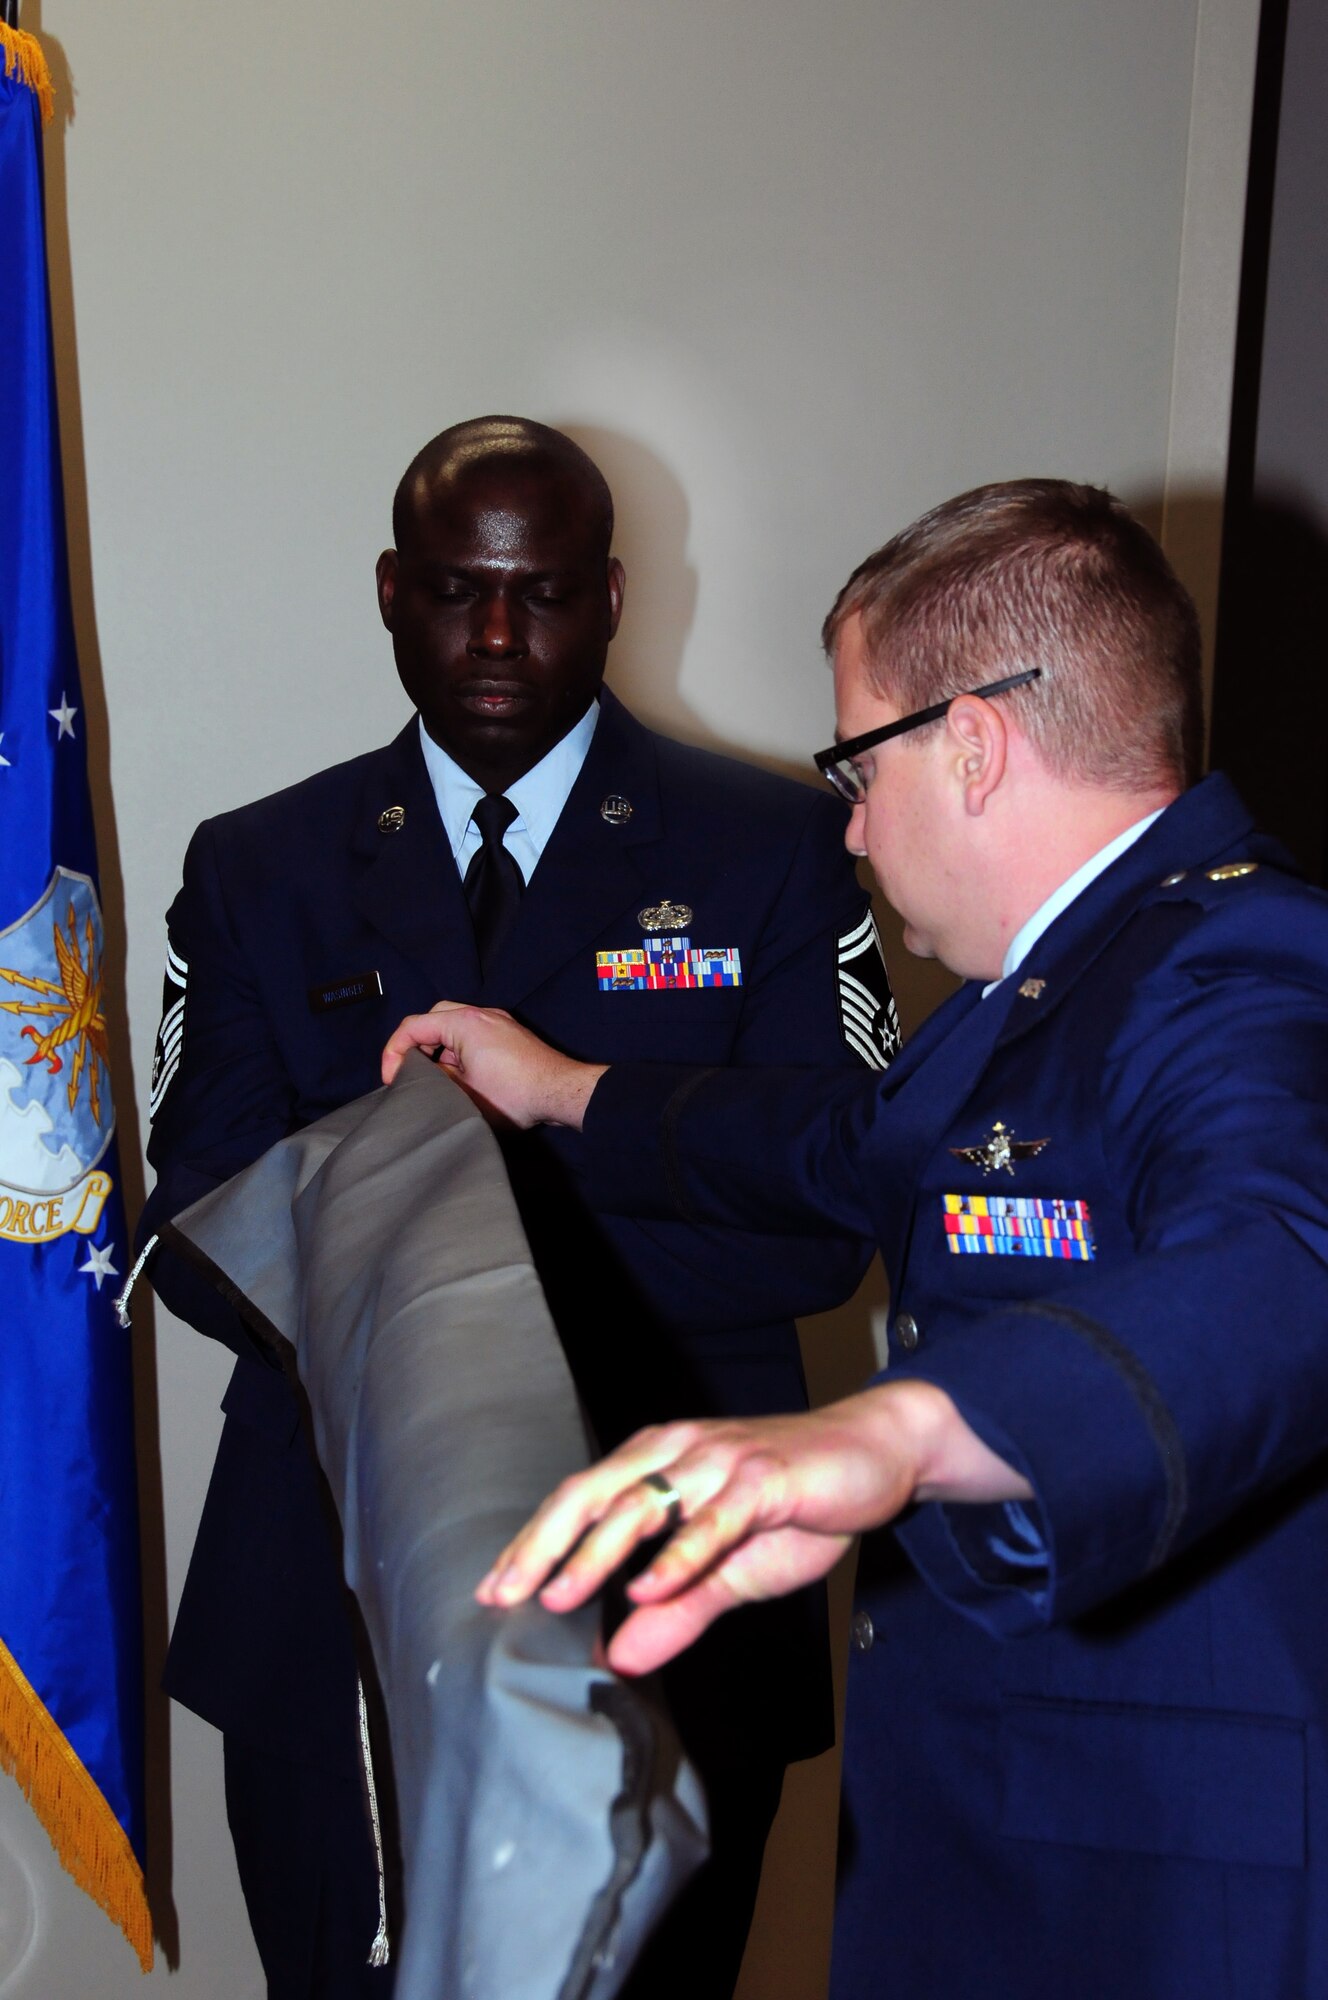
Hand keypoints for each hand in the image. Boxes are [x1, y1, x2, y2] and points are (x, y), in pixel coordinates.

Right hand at [381, 1002, 605, 1128]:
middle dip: (415, 1044)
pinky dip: (458, 1048)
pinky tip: (460, 1075)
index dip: (394, 1052)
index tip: (392, 1078)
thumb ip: (434, 1077)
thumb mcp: (462, 1093)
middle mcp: (481, 1014)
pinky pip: (473, 1033)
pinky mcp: (510, 1034)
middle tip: (409, 1071)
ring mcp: (498, 1022)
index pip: (413, 1026)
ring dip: (438, 1047)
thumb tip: (419, 1073)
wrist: (561, 1092)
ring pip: (453, 1025)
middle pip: (433, 1018)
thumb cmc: (518, 1094)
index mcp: (464, 1023)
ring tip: (434, 1076)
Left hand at [475, 1392, 933, 1673]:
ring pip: (645, 1502)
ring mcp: (721, 1459)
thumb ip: (676, 1609)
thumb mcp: (730, 1569)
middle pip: (594, 1492)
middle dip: (544, 1545)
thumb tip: (618, 1658)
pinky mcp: (766, 1476)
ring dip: (597, 1551)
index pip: (581, 1498)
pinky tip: (648, 1588)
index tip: (491, 1590)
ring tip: (559, 1594)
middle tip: (503, 1594)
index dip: (534, 1542)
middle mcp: (680, 1450)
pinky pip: (715, 1517)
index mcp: (661, 1462)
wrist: (877, 1455)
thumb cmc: (797, 1505)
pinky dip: (679, 1553)